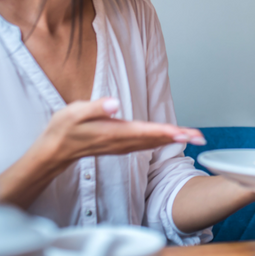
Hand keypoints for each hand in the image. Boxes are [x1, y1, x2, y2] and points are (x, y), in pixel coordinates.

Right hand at [0, 97, 205, 209]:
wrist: (54, 151)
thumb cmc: (64, 130)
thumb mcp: (74, 113)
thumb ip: (95, 108)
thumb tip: (114, 103)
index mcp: (114, 133)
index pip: (145, 132)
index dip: (166, 132)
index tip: (183, 133)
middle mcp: (122, 142)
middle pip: (156, 140)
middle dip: (178, 138)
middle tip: (200, 136)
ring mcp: (123, 145)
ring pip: (154, 143)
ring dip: (174, 139)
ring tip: (194, 136)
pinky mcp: (121, 145)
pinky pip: (147, 144)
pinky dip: (162, 140)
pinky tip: (171, 137)